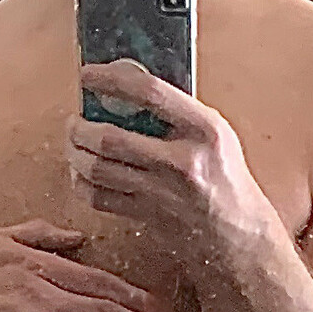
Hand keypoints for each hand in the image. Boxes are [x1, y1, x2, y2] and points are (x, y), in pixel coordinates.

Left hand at [67, 61, 279, 269]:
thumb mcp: (216, 134)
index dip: (111, 80)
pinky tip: (81, 175)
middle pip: (111, 139)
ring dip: (76, 155)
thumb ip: (179, 112)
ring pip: (99, 170)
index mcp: (203, 129)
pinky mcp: (148, 217)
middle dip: (81, 128)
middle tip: (73, 122)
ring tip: (73, 145)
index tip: (88, 76)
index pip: (148, 93)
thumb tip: (131, 89)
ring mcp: (162, 193)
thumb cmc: (227, 180)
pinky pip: (101, 199)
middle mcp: (181, 161)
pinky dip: (83, 185)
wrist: (239, 235)